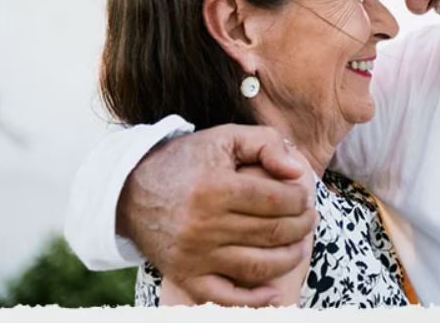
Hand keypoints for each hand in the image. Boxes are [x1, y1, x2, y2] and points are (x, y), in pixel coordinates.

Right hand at [116, 124, 316, 305]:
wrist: (130, 190)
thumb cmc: (187, 160)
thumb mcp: (225, 138)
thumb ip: (266, 145)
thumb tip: (297, 172)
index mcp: (216, 188)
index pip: (276, 200)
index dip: (300, 199)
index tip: (304, 196)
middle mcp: (204, 225)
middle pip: (272, 232)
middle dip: (302, 225)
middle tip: (309, 218)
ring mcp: (195, 255)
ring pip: (258, 265)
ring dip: (289, 258)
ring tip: (299, 245)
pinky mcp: (185, 276)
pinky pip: (225, 298)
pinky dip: (253, 300)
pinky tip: (274, 293)